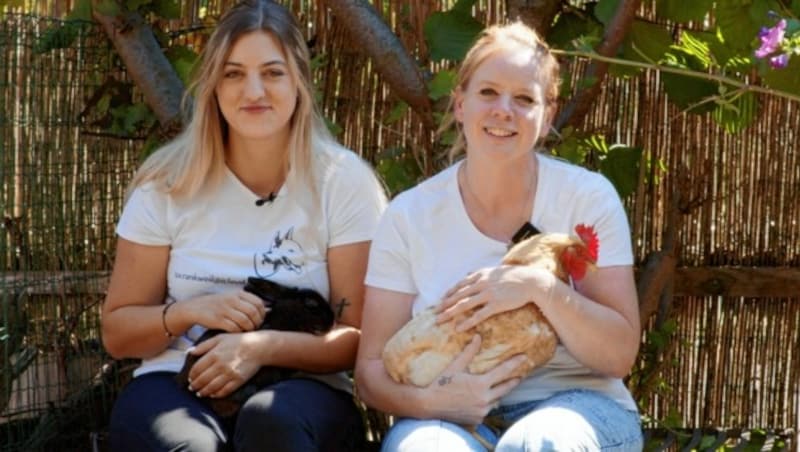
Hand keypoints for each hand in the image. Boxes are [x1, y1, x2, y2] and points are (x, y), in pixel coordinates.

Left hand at [186, 332, 262, 397]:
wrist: (258, 347)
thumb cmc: (238, 340)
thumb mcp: (220, 338)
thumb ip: (203, 345)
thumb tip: (189, 351)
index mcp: (214, 354)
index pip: (197, 369)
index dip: (191, 375)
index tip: (190, 378)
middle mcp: (220, 365)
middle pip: (202, 380)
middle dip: (195, 385)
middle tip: (192, 388)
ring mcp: (229, 374)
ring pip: (211, 387)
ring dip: (203, 392)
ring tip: (199, 393)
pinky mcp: (238, 381)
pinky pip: (224, 391)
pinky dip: (216, 394)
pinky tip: (213, 394)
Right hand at [191, 290, 267, 332]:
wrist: (195, 308)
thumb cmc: (218, 305)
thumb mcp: (233, 299)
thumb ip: (249, 303)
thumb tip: (269, 309)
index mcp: (237, 293)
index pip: (258, 302)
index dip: (262, 313)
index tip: (260, 319)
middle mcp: (232, 300)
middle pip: (253, 312)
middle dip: (257, 322)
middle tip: (255, 327)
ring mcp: (224, 309)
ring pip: (244, 321)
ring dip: (248, 328)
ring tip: (247, 331)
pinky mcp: (217, 320)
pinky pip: (233, 328)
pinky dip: (238, 332)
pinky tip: (238, 333)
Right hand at [424, 335, 524, 424]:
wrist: (430, 406)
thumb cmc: (441, 384)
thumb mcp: (455, 367)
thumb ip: (469, 352)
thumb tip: (478, 336)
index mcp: (480, 384)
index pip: (502, 371)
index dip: (514, 363)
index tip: (524, 357)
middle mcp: (484, 399)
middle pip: (505, 388)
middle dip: (513, 381)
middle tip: (521, 375)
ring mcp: (482, 411)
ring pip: (496, 401)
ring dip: (498, 394)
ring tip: (500, 387)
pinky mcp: (478, 420)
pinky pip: (487, 410)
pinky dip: (486, 405)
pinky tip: (481, 401)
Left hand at [436, 265, 556, 331]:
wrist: (531, 281)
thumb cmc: (516, 276)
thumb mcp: (496, 270)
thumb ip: (482, 273)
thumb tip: (470, 273)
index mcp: (481, 274)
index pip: (460, 284)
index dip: (449, 292)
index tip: (441, 299)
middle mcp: (482, 283)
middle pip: (459, 295)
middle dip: (445, 304)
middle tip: (435, 312)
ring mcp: (488, 294)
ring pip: (464, 304)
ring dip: (450, 313)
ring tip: (440, 320)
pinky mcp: (496, 304)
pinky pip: (478, 315)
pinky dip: (467, 322)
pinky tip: (459, 328)